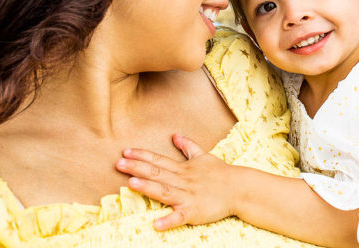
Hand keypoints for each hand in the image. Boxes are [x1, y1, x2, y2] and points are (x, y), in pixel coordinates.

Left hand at [116, 134, 237, 229]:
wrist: (239, 188)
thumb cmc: (220, 173)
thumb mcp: (203, 156)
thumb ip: (187, 146)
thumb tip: (175, 135)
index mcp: (183, 169)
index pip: (159, 160)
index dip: (142, 156)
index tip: (126, 152)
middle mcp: (182, 180)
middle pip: (157, 173)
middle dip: (137, 168)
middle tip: (119, 163)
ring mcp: (188, 196)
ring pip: (165, 191)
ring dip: (148, 188)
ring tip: (131, 184)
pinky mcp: (194, 211)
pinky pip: (180, 216)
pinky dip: (169, 220)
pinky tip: (156, 224)